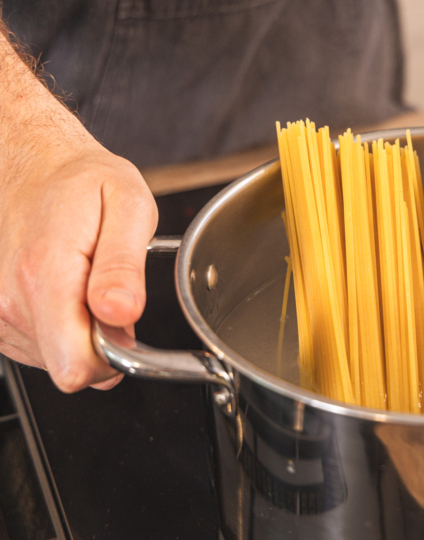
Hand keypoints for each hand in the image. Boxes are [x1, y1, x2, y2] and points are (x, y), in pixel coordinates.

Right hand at [0, 143, 157, 391]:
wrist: (32, 161)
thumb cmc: (83, 181)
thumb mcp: (128, 206)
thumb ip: (124, 266)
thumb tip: (121, 313)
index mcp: (46, 276)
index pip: (77, 367)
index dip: (114, 356)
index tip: (123, 320)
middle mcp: (10, 299)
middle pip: (70, 367)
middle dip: (102, 343)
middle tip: (110, 291)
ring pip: (55, 359)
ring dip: (80, 330)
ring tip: (85, 279)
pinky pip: (39, 346)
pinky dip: (60, 325)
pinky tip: (66, 287)